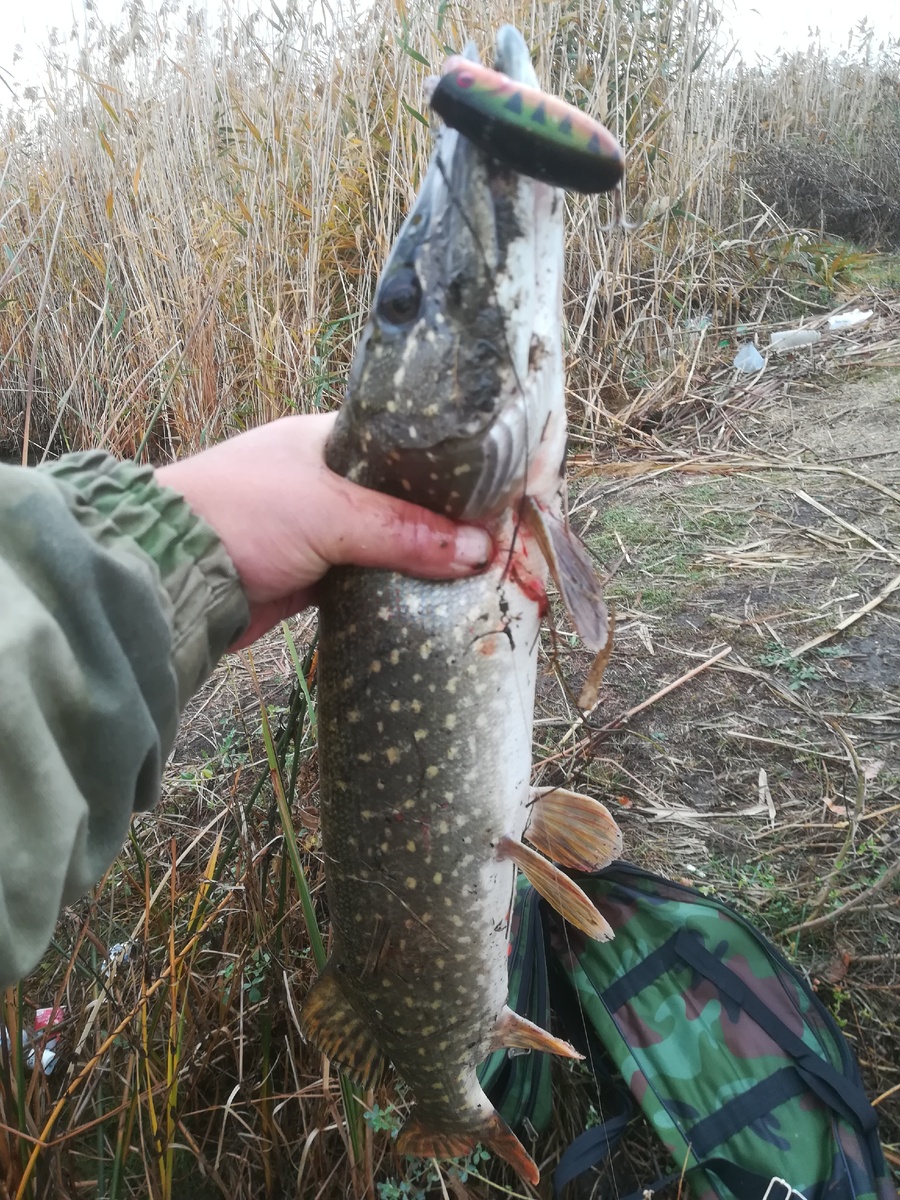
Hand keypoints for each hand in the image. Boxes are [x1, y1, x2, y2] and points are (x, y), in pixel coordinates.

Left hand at [155, 414, 492, 647]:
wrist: (172, 575)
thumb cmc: (244, 514)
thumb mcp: (331, 513)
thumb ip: (404, 531)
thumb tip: (480, 551)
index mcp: (328, 440)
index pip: (405, 445)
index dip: (449, 469)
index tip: (496, 491)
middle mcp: (325, 479)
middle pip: (401, 499)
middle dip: (441, 522)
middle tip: (496, 540)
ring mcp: (317, 528)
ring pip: (385, 542)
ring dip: (418, 560)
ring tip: (478, 573)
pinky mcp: (309, 575)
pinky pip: (364, 579)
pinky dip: (392, 589)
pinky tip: (432, 600)